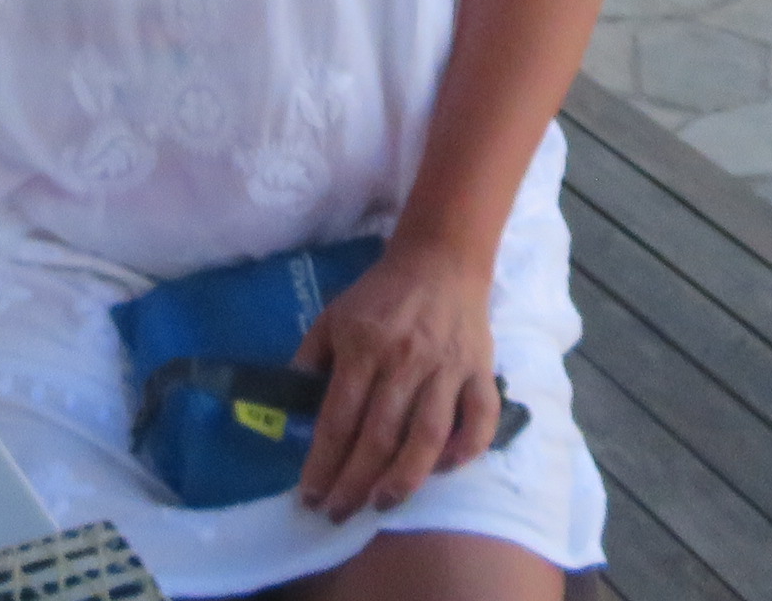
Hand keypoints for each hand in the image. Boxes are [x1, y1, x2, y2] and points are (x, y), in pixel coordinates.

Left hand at [292, 239, 503, 518]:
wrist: (440, 258)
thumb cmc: (380, 294)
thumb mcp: (333, 316)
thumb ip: (310, 359)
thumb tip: (290, 410)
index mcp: (364, 346)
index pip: (339, 418)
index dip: (322, 462)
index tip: (310, 496)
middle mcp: (405, 359)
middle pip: (379, 436)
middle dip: (355, 483)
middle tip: (339, 514)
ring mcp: (447, 366)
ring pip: (428, 435)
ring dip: (405, 477)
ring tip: (382, 504)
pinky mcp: (480, 369)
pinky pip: (480, 418)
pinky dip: (466, 448)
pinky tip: (446, 469)